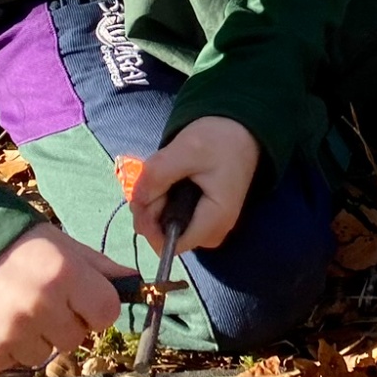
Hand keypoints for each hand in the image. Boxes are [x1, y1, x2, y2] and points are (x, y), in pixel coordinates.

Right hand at [0, 223, 136, 371]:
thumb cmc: (9, 241)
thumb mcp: (58, 242)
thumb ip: (98, 266)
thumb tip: (137, 283)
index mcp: (64, 274)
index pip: (106, 313)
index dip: (96, 307)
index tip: (82, 299)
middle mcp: (40, 307)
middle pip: (76, 337)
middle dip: (64, 321)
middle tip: (40, 299)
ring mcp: (10, 335)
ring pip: (44, 354)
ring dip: (34, 337)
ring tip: (10, 307)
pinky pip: (12, 363)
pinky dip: (5, 347)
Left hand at [131, 117, 259, 253]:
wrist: (240, 131)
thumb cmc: (219, 140)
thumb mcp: (186, 149)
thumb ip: (158, 175)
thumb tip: (136, 201)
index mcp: (215, 220)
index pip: (171, 245)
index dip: (150, 225)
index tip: (145, 196)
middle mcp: (213, 232)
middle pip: (165, 237)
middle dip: (150, 211)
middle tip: (154, 179)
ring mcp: (208, 227)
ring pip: (166, 228)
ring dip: (154, 205)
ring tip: (163, 176)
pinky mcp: (203, 219)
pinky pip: (173, 220)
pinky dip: (162, 203)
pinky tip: (168, 182)